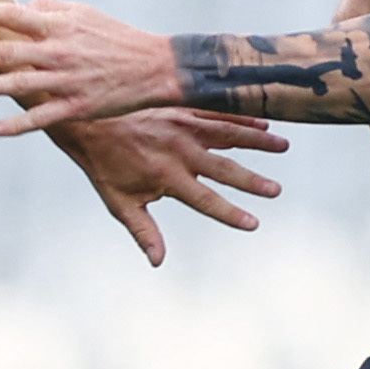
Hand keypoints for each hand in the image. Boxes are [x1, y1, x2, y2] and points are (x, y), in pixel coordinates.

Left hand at [0, 0, 182, 132]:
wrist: (155, 68)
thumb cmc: (116, 37)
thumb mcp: (86, 13)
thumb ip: (51, 7)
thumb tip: (23, 4)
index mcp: (59, 26)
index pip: (15, 16)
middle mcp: (58, 52)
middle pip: (8, 51)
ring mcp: (66, 81)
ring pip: (20, 84)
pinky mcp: (76, 107)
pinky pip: (42, 117)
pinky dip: (18, 124)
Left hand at [48, 108, 284, 265]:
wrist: (87, 118)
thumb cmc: (104, 164)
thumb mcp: (119, 203)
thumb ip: (143, 231)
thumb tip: (158, 261)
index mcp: (168, 177)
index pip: (206, 200)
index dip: (230, 213)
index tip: (254, 223)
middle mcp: (181, 151)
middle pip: (224, 169)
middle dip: (253, 181)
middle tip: (277, 190)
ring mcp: (184, 126)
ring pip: (228, 134)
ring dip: (257, 141)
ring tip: (282, 146)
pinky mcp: (183, 107)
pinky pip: (218, 112)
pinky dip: (241, 117)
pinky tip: (264, 121)